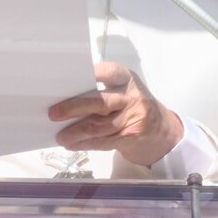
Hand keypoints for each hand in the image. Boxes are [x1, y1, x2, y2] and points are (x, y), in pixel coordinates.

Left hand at [48, 61, 183, 166]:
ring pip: (99, 126)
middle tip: (53, 113)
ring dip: (76, 132)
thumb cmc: (134, 106)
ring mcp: (133, 118)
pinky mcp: (131, 137)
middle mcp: (131, 96)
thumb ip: (102, 90)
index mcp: (126, 79)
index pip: (108, 72)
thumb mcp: (124, 91)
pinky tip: (72, 144)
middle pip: (99, 101)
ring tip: (60, 136)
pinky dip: (85, 144)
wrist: (164, 132)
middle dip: (74, 108)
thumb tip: (65, 96)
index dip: (90, 74)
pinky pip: (103, 141)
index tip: (67, 78)